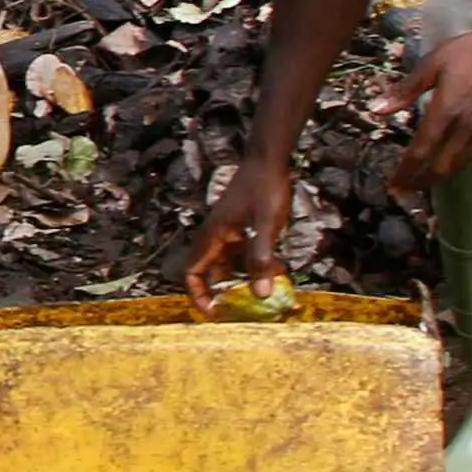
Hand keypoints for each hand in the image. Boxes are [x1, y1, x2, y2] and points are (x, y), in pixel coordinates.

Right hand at [184, 155, 292, 302]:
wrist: (269, 158)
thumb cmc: (265, 187)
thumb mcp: (267, 224)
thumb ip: (262, 258)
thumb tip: (260, 295)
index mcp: (213, 237)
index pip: (192, 273)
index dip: (198, 296)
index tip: (214, 313)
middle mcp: (216, 237)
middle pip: (213, 274)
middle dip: (228, 293)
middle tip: (247, 310)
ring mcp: (229, 233)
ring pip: (232, 266)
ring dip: (247, 280)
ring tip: (271, 288)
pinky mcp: (242, 229)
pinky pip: (244, 255)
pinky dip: (257, 266)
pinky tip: (279, 269)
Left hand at [382, 22, 471, 193]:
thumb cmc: (469, 53)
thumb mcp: (431, 65)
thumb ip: (405, 90)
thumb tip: (376, 109)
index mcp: (445, 112)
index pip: (420, 152)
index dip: (405, 171)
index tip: (392, 184)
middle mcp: (463, 128)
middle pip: (439, 167)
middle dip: (419, 182)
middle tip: (402, 189)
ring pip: (456, 166)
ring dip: (436, 177)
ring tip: (419, 181)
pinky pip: (468, 156)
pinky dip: (452, 166)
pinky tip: (442, 163)